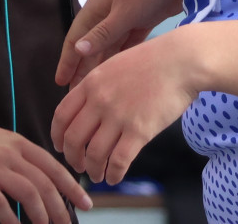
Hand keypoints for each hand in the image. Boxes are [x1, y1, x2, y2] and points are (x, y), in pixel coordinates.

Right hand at [0, 116, 92, 223]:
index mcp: (16, 143)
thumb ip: (16, 158)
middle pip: (45, 182)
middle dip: (61, 208)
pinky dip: (11, 218)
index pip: (53, 166)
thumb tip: (38, 181)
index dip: (72, 187)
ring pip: (28, 192)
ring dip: (41, 215)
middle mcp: (8, 151)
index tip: (86, 204)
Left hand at [52, 34, 198, 185]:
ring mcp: (118, 116)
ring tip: (97, 175)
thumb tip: (86, 108)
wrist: (180, 61)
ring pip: (94, 154)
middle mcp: (99, 100)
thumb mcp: (114, 64)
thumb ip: (97, 85)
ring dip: (93, 170)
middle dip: (73, 158)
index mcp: (91, 83)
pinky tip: (114, 177)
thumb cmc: (152, 61)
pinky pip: (118, 161)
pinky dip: (113, 174)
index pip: (61, 115)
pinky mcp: (139, 131)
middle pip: (73, 138)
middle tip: (78, 165)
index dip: (57, 135)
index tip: (60, 146)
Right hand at [57, 0, 191, 86]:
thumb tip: (77, 50)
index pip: (75, 39)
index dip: (67, 60)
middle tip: (75, 93)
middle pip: (90, 46)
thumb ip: (103, 33)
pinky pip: (125, 45)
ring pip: (107, 47)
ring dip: (100, 66)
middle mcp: (107, 14)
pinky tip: (116, 74)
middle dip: (82, 68)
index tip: (59, 82)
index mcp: (97, 8)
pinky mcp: (142, 22)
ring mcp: (125, 18)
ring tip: (93, 88)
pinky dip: (119, 58)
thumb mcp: (124, 11)